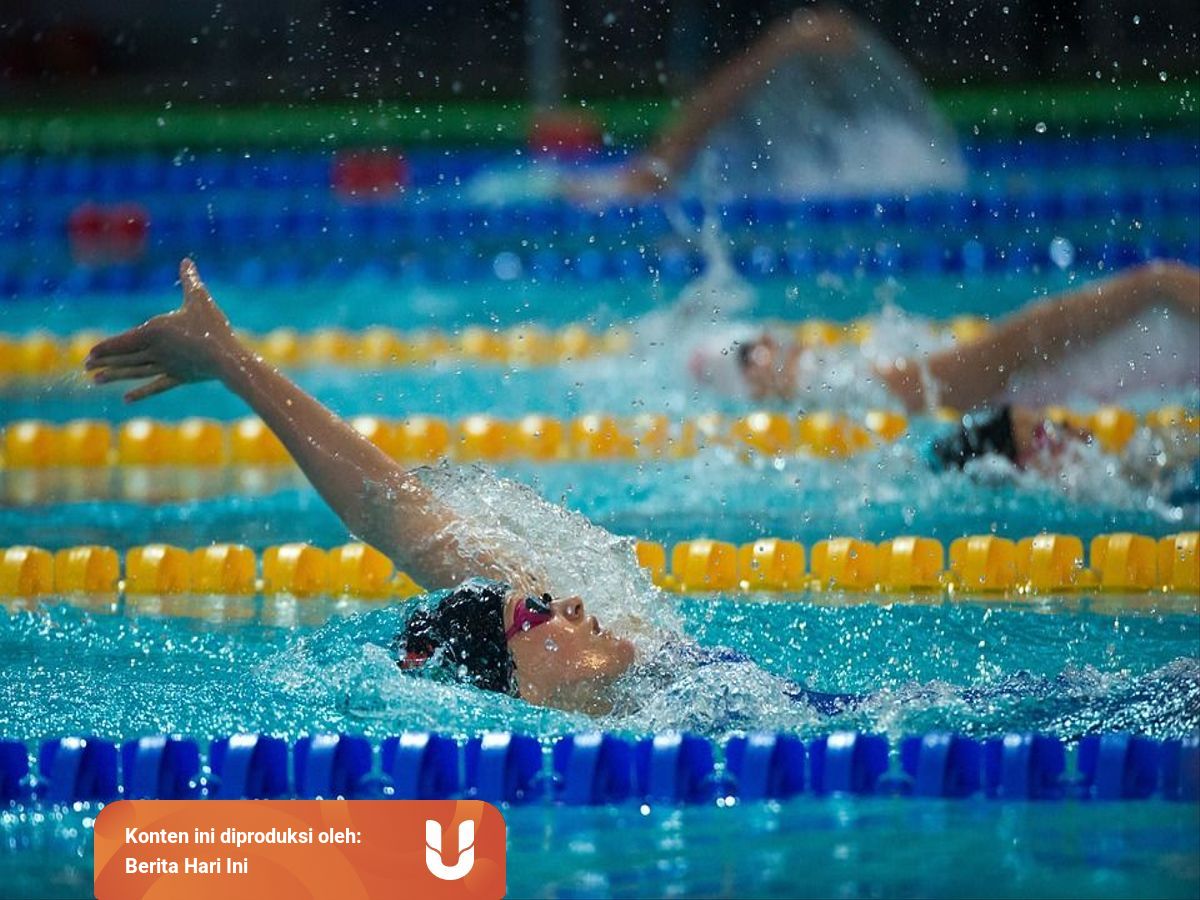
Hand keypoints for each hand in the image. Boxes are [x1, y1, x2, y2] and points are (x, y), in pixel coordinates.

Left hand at [85, 258, 238, 401]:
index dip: (105, 347)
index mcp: (154, 332)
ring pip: (136, 372)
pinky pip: (156, 386)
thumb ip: (190, 280)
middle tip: (86, 366)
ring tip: (96, 381)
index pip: (123, 341)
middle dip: (104, 362)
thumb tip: (185, 261)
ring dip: (115, 376)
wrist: (228, 358)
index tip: (90, 353)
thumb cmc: (212, 326)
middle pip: (125, 358)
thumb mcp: (200, 299)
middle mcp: (155, 351)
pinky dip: (141, 392)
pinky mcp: (179, 378)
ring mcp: (166, 367)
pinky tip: (127, 399)